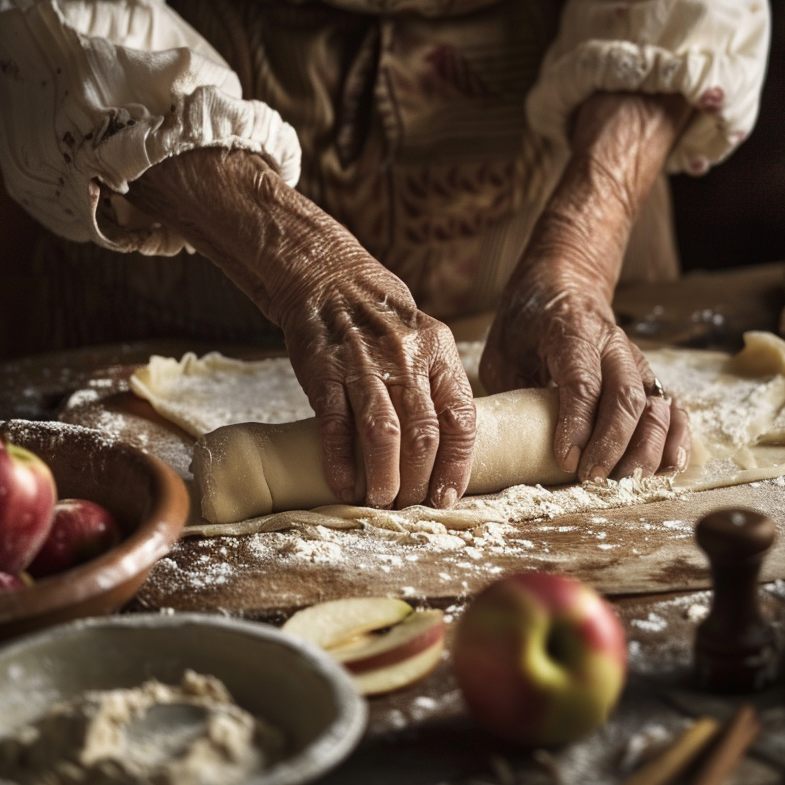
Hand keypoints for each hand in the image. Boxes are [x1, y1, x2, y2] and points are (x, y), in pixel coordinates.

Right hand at [275, 233, 475, 509]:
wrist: (329, 278)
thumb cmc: (382, 320)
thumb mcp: (425, 340)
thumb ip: (438, 385)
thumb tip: (452, 446)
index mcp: (439, 353)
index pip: (461, 419)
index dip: (457, 464)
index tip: (448, 496)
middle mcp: (406, 359)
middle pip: (423, 435)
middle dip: (419, 480)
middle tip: (411, 505)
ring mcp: (363, 365)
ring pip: (383, 434)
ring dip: (384, 476)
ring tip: (383, 501)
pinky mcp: (324, 371)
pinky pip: (336, 424)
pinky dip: (340, 460)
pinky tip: (343, 485)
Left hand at [481, 92, 692, 481]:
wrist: (564, 283)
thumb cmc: (526, 323)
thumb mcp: (503, 348)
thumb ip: (507, 388)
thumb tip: (495, 443)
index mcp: (571, 333)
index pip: (581, 381)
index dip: (576, 422)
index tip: (566, 459)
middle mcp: (610, 345)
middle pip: (623, 397)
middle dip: (612, 443)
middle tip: (592, 479)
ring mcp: (634, 361)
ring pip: (653, 404)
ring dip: (646, 447)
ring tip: (628, 482)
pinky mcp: (648, 377)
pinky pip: (673, 407)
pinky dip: (676, 437)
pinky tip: (671, 465)